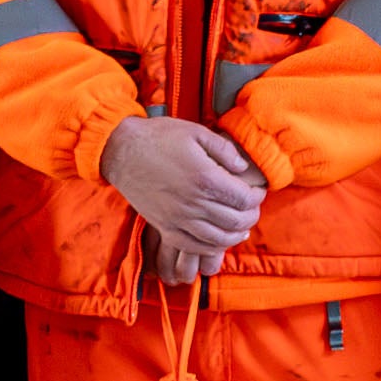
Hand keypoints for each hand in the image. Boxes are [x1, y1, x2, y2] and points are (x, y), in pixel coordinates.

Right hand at [106, 115, 265, 273]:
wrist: (122, 151)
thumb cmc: (159, 137)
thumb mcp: (197, 132)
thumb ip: (225, 150)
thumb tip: (244, 167)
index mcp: (205, 178)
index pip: (244, 199)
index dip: (257, 197)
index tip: (258, 191)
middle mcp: (193, 203)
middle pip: (235, 221)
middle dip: (250, 216)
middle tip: (253, 208)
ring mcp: (178, 219)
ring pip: (217, 239)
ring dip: (235, 235)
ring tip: (241, 226)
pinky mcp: (165, 227)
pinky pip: (193, 247)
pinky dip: (211, 247)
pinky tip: (218, 239)